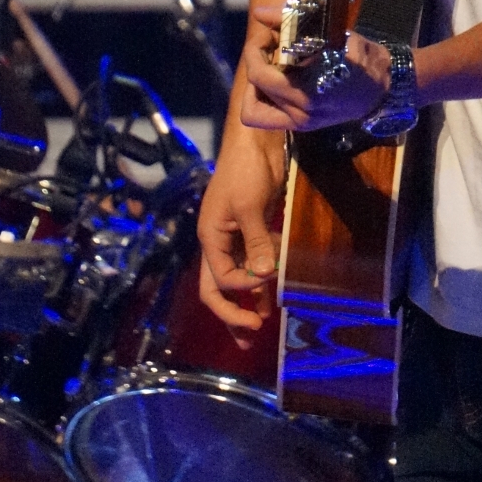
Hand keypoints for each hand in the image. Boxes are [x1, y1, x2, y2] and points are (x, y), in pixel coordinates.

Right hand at [196, 131, 283, 349]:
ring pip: (236, 280)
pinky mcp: (251, 231)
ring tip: (258, 331)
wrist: (255, 142)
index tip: (267, 281)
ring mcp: (234, 238)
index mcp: (210, 238)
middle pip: (217, 288)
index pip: (221, 278)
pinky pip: (252, 264)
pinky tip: (271, 300)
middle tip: (249, 338)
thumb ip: (257, 243)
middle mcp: (218, 243)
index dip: (243, 287)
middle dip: (231, 315)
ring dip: (246, 304)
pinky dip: (260, 282)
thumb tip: (266, 276)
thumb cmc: (245, 171)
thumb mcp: (250, 207)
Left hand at [240, 9, 393, 131]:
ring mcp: (302, 123)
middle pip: (252, 90)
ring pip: (253, 110)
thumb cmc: (359, 56)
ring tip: (271, 66)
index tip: (268, 34)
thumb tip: (257, 12)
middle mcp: (302, 114)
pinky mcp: (303, 125)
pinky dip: (265, 97)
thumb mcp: (328, 33)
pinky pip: (267, 116)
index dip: (255, 49)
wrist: (385, 85)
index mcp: (308, 92)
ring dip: (255, 86)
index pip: (258, 74)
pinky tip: (279, 78)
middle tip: (269, 47)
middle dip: (255, 63)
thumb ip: (288, 21)